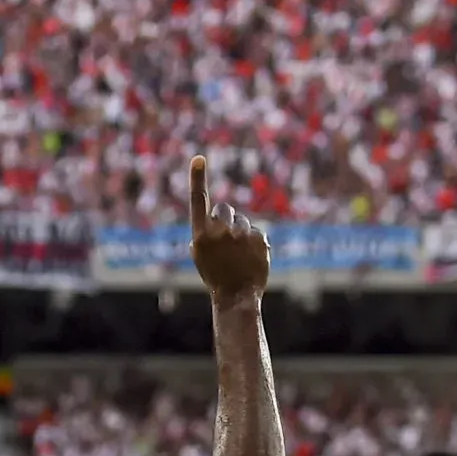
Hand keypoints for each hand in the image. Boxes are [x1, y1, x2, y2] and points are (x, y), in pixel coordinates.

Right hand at [189, 156, 268, 302]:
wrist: (236, 297)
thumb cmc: (215, 276)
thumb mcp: (201, 255)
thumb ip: (206, 232)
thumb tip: (218, 215)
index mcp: (200, 235)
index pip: (198, 201)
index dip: (197, 178)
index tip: (198, 158)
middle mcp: (219, 231)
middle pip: (225, 208)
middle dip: (227, 218)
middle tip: (227, 239)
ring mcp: (240, 235)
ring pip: (243, 222)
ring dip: (241, 233)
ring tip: (239, 256)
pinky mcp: (259, 238)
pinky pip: (257, 232)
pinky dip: (255, 244)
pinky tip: (251, 259)